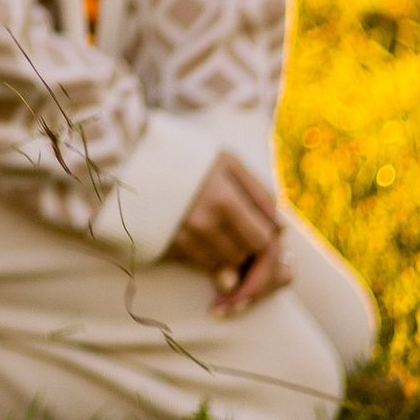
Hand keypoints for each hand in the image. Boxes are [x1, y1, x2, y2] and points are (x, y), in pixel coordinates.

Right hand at [167, 150, 290, 317]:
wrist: (138, 157)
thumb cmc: (192, 156)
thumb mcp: (230, 162)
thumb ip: (260, 194)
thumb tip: (281, 229)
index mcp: (225, 199)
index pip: (261, 239)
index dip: (267, 239)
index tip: (264, 229)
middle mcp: (205, 222)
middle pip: (244, 254)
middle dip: (250, 246)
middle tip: (244, 229)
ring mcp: (186, 234)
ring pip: (225, 262)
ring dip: (232, 252)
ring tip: (225, 229)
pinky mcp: (171, 242)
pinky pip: (204, 263)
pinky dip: (213, 256)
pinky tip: (210, 236)